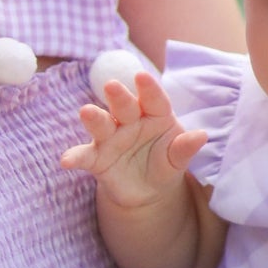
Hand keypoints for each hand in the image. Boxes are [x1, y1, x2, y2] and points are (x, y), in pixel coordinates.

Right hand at [61, 71, 207, 208]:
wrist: (148, 191)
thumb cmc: (165, 164)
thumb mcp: (177, 159)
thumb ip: (185, 148)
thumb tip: (201, 135)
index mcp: (154, 114)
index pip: (153, 99)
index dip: (148, 88)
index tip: (142, 76)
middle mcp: (129, 120)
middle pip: (124, 106)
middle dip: (118, 96)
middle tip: (112, 86)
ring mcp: (110, 137)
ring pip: (101, 124)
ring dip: (94, 118)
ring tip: (85, 112)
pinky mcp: (96, 158)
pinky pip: (84, 156)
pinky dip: (74, 157)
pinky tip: (66, 161)